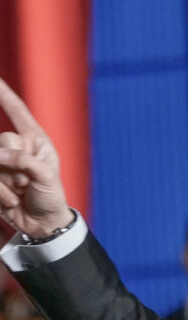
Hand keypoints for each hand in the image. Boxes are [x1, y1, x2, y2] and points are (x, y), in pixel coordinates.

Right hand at [0, 79, 71, 237]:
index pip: (17, 112)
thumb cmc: (51, 197)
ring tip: (21, 192)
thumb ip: (24, 160)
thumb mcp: (45, 176)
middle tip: (25, 182)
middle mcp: (17, 147)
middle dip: (12, 165)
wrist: (42, 224)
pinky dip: (0, 193)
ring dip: (5, 183)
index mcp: (36, 139)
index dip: (4, 95)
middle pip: (2, 141)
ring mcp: (3, 163)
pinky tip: (12, 201)